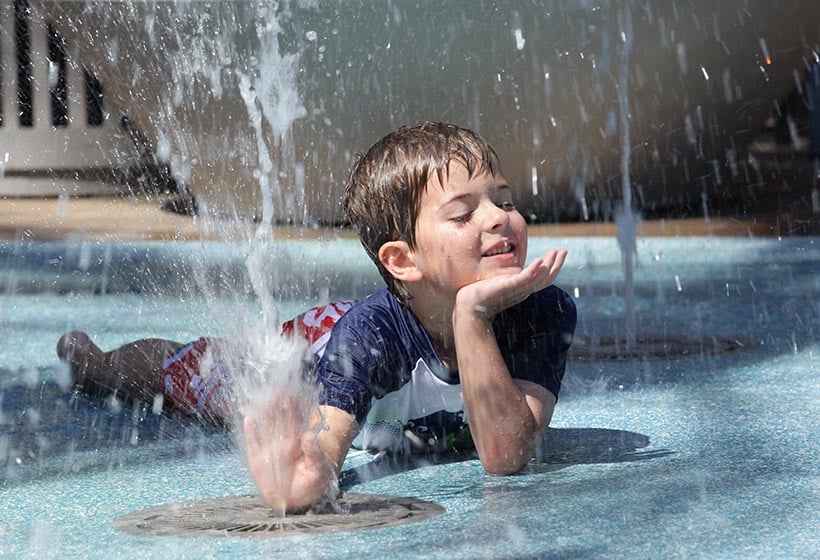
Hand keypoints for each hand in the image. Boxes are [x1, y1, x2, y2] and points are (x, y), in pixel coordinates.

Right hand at [243, 392, 332, 512]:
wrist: (295, 500)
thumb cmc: (311, 482)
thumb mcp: (318, 469)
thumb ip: (314, 452)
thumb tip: (309, 434)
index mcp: (298, 440)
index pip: (294, 419)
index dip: (292, 405)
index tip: (289, 392)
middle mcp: (283, 440)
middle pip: (279, 418)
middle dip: (277, 403)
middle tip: (275, 387)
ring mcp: (269, 448)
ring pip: (265, 426)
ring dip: (263, 412)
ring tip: (261, 397)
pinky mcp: (258, 459)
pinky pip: (253, 444)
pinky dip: (250, 433)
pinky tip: (248, 419)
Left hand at [455, 249, 566, 319]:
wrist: (469, 304)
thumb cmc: (482, 293)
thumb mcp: (500, 282)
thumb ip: (508, 277)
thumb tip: (510, 269)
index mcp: (523, 289)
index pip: (543, 278)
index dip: (553, 267)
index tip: (559, 252)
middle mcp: (523, 290)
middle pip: (547, 279)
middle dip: (557, 264)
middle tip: (564, 250)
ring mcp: (517, 289)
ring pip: (540, 278)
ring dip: (550, 265)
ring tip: (556, 252)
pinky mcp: (509, 286)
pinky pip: (525, 279)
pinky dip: (534, 270)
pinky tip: (540, 260)